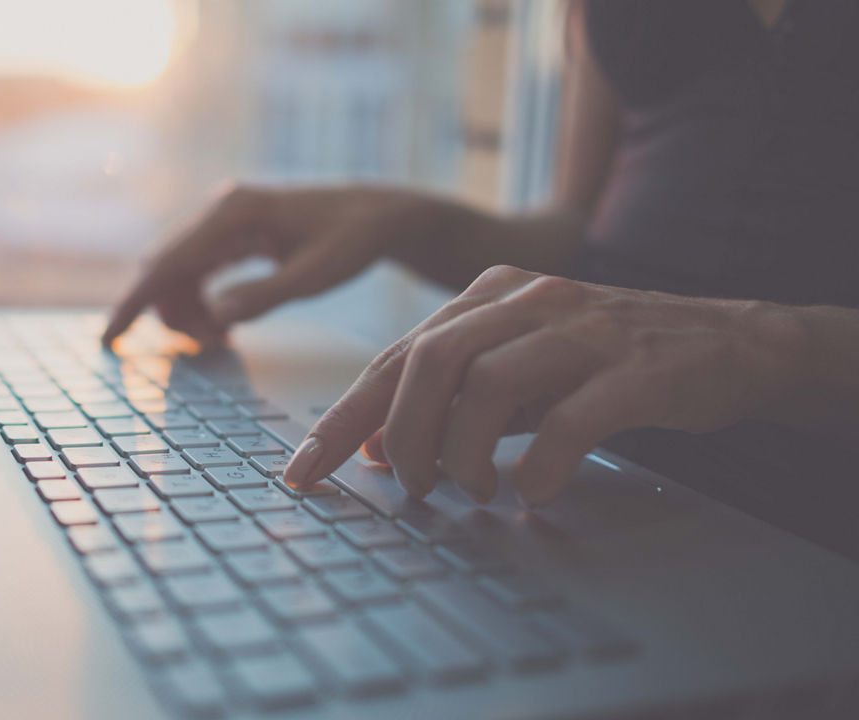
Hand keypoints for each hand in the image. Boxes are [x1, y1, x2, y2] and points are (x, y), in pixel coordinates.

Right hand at [102, 184, 430, 345]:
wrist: (379, 215)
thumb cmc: (353, 241)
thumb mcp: (315, 276)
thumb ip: (264, 296)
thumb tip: (216, 316)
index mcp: (234, 213)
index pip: (168, 263)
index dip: (135, 303)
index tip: (109, 339)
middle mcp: (220, 209)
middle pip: (166, 268)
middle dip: (171, 315)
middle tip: (209, 348)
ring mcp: (224, 219)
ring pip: (178, 272)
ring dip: (186, 311)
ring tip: (222, 340)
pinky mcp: (232, 231)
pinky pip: (197, 269)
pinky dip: (200, 300)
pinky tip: (222, 325)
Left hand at [283, 265, 805, 506]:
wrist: (731, 341)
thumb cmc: (607, 363)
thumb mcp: (518, 370)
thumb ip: (448, 400)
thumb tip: (374, 447)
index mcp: (488, 296)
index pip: (395, 357)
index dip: (343, 417)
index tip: (303, 470)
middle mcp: (528, 301)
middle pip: (430, 360)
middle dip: (400, 434)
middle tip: (409, 487)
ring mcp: (584, 330)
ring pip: (490, 383)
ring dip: (463, 450)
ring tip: (472, 491)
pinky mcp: (638, 368)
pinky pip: (572, 417)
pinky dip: (541, 462)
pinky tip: (534, 491)